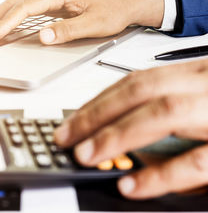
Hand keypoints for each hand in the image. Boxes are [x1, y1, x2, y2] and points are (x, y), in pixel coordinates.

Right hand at [0, 0, 163, 44]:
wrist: (127, 2)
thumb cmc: (113, 11)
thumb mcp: (94, 24)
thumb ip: (67, 31)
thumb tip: (42, 37)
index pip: (26, 7)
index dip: (8, 22)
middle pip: (16, 1)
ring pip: (19, 1)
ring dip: (0, 15)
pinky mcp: (53, 0)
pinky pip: (26, 5)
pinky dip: (12, 14)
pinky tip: (5, 23)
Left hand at [54, 59, 207, 198]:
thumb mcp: (203, 99)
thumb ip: (168, 109)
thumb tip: (117, 130)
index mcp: (196, 74)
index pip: (138, 81)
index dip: (100, 101)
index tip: (71, 120)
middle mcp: (205, 84)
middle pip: (141, 91)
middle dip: (96, 114)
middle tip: (64, 137)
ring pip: (163, 113)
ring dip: (117, 135)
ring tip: (85, 156)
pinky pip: (195, 161)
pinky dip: (159, 174)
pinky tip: (129, 185)